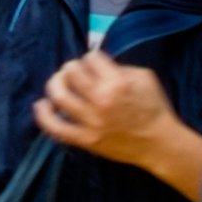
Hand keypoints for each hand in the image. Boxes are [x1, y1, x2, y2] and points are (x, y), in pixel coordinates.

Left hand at [33, 46, 201, 190]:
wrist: (160, 144)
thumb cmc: (154, 108)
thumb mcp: (144, 77)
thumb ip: (119, 67)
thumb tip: (96, 64)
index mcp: (117, 83)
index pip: (90, 58)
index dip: (91, 58)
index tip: (95, 64)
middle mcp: (101, 100)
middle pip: (71, 72)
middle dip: (72, 68)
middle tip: (75, 72)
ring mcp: (91, 121)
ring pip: (59, 95)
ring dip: (56, 84)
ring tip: (60, 83)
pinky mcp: (86, 139)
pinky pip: (56, 128)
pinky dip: (44, 115)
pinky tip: (41, 105)